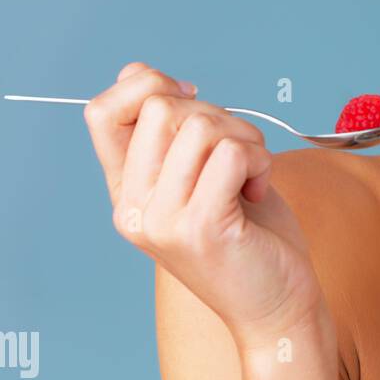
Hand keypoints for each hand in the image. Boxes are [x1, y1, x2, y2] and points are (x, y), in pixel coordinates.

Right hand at [83, 61, 326, 342]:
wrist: (277, 308)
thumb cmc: (251, 237)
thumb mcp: (202, 175)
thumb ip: (173, 132)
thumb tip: (140, 70)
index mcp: (127, 191)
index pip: (101, 112)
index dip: (148, 86)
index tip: (195, 102)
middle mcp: (132, 207)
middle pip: (160, 108)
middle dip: (219, 116)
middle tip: (242, 155)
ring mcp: (161, 220)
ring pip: (200, 126)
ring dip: (246, 139)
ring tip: (253, 175)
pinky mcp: (199, 228)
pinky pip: (229, 153)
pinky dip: (258, 160)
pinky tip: (258, 189)